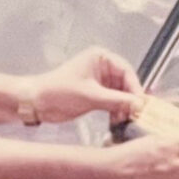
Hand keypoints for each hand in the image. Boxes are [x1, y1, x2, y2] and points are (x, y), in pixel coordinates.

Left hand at [27, 48, 143, 127]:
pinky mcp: (95, 94)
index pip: (127, 71)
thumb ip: (117, 100)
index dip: (135, 88)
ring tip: (124, 120)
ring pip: (120, 94)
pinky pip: (112, 101)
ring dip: (123, 107)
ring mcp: (99, 81)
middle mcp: (102, 67)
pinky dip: (116, 111)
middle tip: (136, 115)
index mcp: (100, 58)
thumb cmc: (59, 92)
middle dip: (129, 99)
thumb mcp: (91, 96)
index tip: (141, 105)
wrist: (36, 102)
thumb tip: (139, 105)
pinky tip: (116, 121)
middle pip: (126, 83)